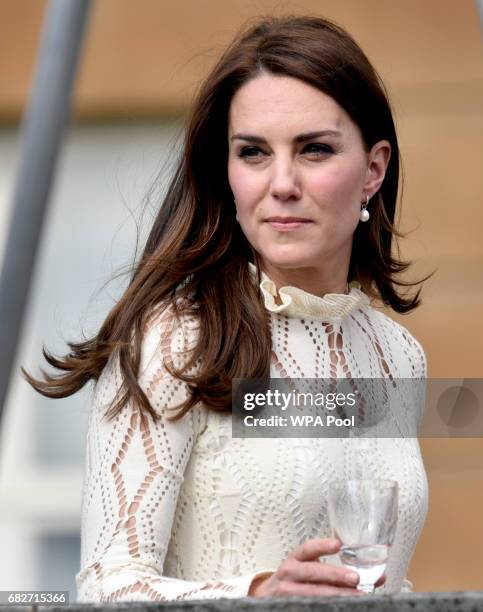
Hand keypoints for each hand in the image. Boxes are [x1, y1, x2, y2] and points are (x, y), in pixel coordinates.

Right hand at [248, 537, 385, 597]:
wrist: (267, 597)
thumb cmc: (293, 580)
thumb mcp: (305, 567)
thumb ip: (331, 568)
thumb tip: (373, 574)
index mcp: (295, 559)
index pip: (307, 549)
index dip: (322, 546)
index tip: (338, 544)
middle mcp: (289, 573)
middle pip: (313, 572)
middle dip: (335, 575)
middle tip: (355, 578)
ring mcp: (288, 592)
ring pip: (314, 593)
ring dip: (337, 595)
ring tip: (356, 596)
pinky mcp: (290, 605)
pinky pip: (311, 605)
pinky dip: (328, 606)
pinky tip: (343, 606)